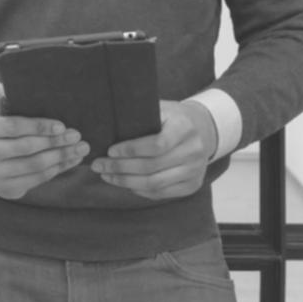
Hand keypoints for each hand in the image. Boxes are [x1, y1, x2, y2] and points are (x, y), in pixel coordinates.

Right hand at [0, 82, 90, 199]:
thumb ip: (1, 101)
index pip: (13, 127)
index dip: (38, 126)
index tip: (61, 125)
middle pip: (26, 148)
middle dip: (55, 142)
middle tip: (76, 135)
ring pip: (34, 166)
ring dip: (61, 157)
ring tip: (80, 148)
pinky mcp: (6, 190)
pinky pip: (37, 179)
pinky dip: (58, 169)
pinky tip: (71, 160)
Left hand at [90, 100, 215, 199]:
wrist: (203, 130)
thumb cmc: (173, 117)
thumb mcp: (161, 108)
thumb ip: (140, 114)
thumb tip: (106, 120)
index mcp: (184, 127)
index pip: (157, 144)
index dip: (131, 149)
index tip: (110, 150)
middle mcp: (193, 151)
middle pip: (152, 166)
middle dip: (120, 168)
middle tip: (99, 165)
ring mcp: (195, 170)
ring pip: (155, 184)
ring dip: (126, 182)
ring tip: (106, 176)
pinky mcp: (192, 185)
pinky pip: (161, 193)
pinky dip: (140, 190)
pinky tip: (124, 183)